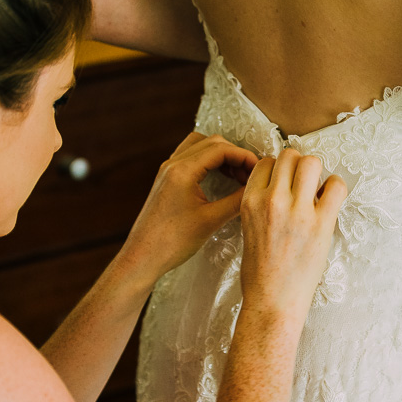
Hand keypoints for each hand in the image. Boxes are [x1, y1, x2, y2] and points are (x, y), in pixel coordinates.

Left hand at [118, 132, 258, 285]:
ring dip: (221, 155)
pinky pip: (190, 158)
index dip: (244, 156)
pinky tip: (220, 178)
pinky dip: (208, 161)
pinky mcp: (166, 180)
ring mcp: (167, 171)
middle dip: (235, 154)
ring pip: (200, 146)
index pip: (221, 149)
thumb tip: (256, 189)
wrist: (142, 258)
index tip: (259, 169)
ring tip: (238, 175)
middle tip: (251, 174)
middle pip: (211, 143)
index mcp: (182, 171)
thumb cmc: (172, 242)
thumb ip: (237, 201)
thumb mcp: (211, 221)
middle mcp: (172, 165)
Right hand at [239, 148, 347, 322]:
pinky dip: (336, 187)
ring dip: (316, 172)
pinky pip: (336, 186)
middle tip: (304, 184)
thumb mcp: (248, 228)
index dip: (278, 169)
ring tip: (316, 191)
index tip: (286, 182)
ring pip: (311, 162)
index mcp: (250, 202)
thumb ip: (261, 203)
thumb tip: (283, 184)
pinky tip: (329, 201)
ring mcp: (297, 211)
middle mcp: (272, 201)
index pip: (266, 162)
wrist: (272, 301)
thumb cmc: (260, 271)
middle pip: (289, 156)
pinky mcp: (321, 223)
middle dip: (298, 166)